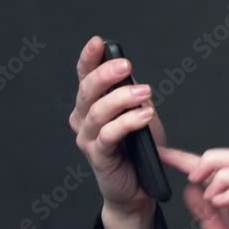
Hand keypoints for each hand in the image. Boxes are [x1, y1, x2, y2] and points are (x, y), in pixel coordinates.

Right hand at [70, 35, 166, 216]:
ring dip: (123, 99)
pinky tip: (145, 116)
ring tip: (145, 94)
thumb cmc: (139, 148)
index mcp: (91, 105)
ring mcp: (88, 139)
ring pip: (98, 112)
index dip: (89, 58)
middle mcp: (83, 120)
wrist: (140, 186)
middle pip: (88, 91)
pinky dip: (128, 122)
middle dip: (106, 75)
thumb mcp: (140, 114)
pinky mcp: (99, 156)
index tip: (99, 42)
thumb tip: (131, 77)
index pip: (85, 76)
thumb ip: (132, 96)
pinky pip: (110, 135)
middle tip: (126, 65)